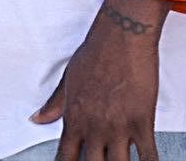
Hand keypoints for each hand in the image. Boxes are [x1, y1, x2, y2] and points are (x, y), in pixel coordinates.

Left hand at [32, 0, 167, 160]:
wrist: (122, 37)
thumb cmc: (96, 53)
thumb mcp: (68, 79)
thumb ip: (54, 104)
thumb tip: (38, 118)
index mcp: (75, 118)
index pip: (65, 157)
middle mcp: (95, 127)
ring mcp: (118, 127)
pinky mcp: (141, 122)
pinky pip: (148, 155)